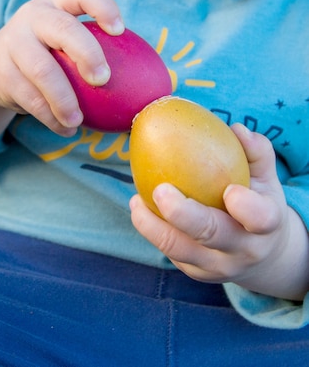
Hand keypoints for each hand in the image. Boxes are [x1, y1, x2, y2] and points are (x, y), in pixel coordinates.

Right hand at [0, 0, 123, 135]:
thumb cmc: (46, 54)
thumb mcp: (63, 42)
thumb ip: (94, 51)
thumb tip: (148, 85)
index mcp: (57, 3)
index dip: (103, 8)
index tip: (119, 31)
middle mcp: (33, 17)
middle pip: (63, 30)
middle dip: (87, 55)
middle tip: (103, 81)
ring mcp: (14, 43)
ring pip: (43, 71)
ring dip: (65, 101)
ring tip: (78, 122)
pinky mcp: (3, 73)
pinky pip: (30, 99)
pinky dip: (51, 118)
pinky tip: (66, 130)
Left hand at [130, 123, 308, 299]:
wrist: (262, 258)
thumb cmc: (258, 205)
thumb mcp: (266, 181)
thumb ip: (256, 153)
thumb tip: (235, 129)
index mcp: (267, 225)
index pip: (260, 219)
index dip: (246, 208)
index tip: (230, 190)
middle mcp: (242, 250)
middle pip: (210, 235)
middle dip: (183, 214)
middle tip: (160, 189)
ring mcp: (217, 266)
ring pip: (178, 249)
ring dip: (151, 225)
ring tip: (136, 201)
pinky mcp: (195, 273)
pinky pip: (168, 252)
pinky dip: (151, 230)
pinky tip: (140, 208)